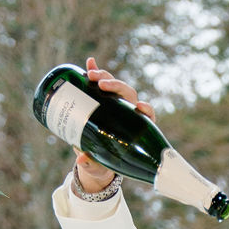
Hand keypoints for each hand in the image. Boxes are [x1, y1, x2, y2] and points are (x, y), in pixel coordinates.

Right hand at [73, 56, 156, 194]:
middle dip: (117, 85)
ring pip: (113, 84)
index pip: (147, 114)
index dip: (146, 108)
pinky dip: (95, 71)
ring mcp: (114, 103)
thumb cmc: (103, 162)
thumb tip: (82, 159)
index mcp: (135, 128)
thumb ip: (92, 163)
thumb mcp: (99, 165)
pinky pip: (99, 81)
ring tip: (90, 74)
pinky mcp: (100, 98)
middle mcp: (127, 111)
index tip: (139, 106)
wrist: (94, 157)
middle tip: (101, 85)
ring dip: (104, 75)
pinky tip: (89, 62)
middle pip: (127, 93)